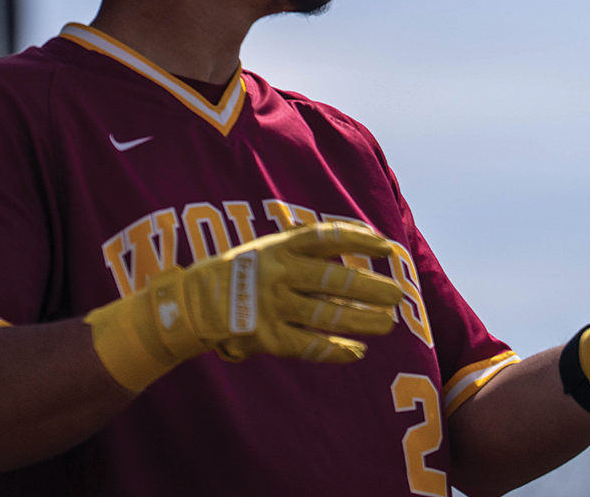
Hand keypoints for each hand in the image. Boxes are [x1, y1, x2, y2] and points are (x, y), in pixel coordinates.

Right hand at [85, 221, 402, 391]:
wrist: (189, 304)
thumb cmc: (235, 273)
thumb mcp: (264, 247)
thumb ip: (300, 245)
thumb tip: (348, 240)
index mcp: (279, 246)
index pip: (328, 237)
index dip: (360, 240)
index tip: (387, 246)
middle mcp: (279, 273)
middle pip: (334, 279)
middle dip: (371, 286)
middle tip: (400, 293)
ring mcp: (273, 305)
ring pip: (326, 313)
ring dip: (361, 319)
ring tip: (388, 323)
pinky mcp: (267, 336)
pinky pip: (307, 344)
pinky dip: (334, 349)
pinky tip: (356, 352)